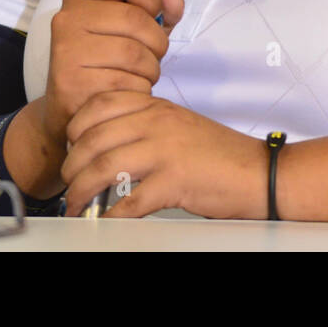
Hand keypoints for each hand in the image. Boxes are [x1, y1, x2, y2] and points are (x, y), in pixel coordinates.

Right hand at [40, 0, 184, 146]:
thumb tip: (172, 1)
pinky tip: (128, 92)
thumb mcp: (130, 31)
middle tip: (152, 56)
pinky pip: (125, 83)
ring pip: (134, 53)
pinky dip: (137, 90)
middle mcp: (69, 18)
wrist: (70, 109)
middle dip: (157, 42)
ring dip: (150, 69)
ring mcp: (68, 50)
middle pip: (135, 19)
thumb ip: (157, 12)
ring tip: (140, 75)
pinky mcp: (72, 82)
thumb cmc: (103, 64)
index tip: (153, 15)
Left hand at [60, 91, 268, 219]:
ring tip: (77, 206)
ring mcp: (164, 151)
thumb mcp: (179, 126)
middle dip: (71, 165)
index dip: (76, 126)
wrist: (259, 172)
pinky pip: (129, 201)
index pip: (100, 104)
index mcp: (157, 107)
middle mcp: (157, 123)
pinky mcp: (174, 181)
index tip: (70, 145)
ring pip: (103, 167)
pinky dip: (110, 215)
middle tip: (68, 183)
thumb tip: (106, 147)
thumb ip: (146, 127)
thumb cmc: (220, 155)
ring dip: (82, 191)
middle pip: (93, 138)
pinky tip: (105, 222)